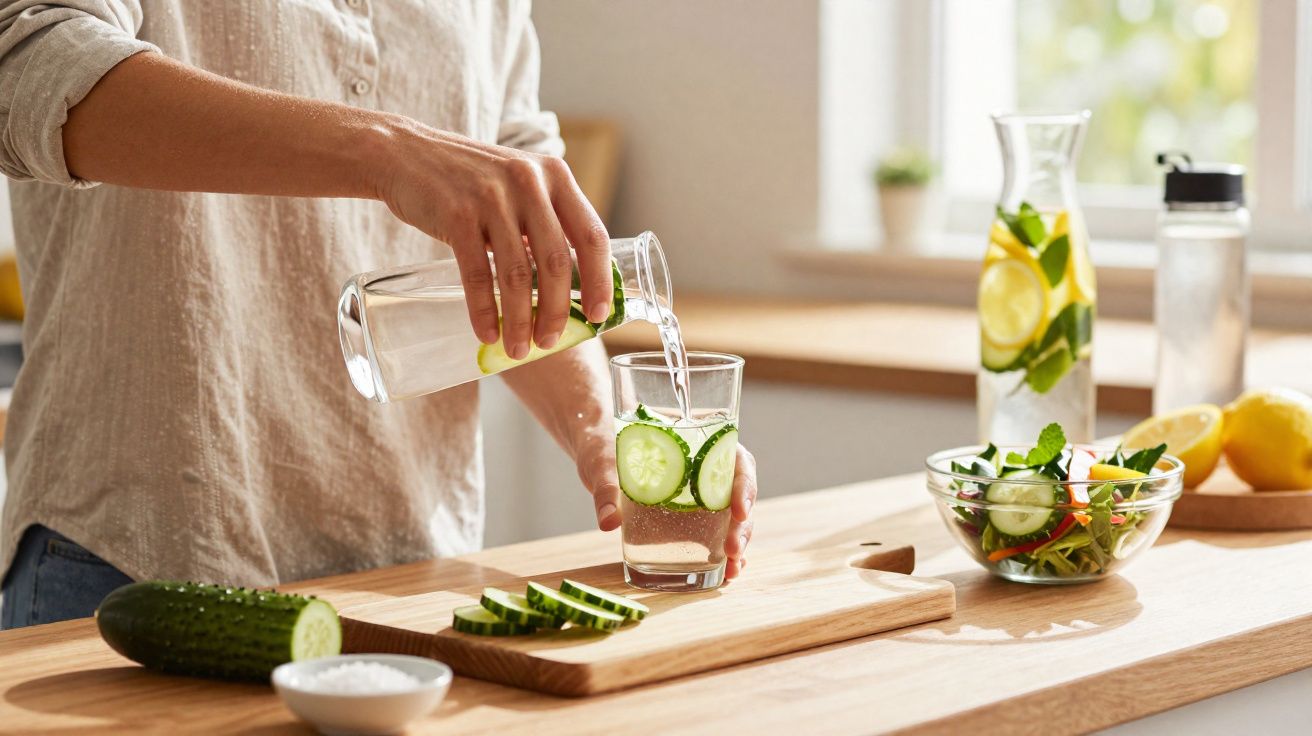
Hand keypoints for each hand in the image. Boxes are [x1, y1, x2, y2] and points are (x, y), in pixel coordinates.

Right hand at [368, 116, 611, 358]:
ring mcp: (492, 197)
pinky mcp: (456, 215)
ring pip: (517, 274)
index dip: (600, 281)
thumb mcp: (519, 184)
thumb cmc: (470, 180)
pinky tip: (487, 333)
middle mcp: (529, 182)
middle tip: (549, 342)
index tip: (599, 316)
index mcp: (555, 176)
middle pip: (556, 262)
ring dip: (520, 319)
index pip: (592, 236)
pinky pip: (477, 274)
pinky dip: (484, 310)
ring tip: (518, 348)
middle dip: (556, 311)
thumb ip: (546, 221)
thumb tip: (571, 286)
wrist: (406, 153)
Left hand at [578, 442, 758, 580]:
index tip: (739, 511)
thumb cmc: (602, 445)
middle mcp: (705, 470)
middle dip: (741, 526)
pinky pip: (711, 534)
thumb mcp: (602, 462)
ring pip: (730, 519)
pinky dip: (721, 554)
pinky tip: (725, 574)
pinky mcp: (685, 517)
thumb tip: (609, 522)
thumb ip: (606, 488)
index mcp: (698, 445)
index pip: (736, 461)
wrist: (596, 452)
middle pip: (737, 496)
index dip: (744, 487)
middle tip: (733, 551)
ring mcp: (697, 496)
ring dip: (736, 545)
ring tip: (733, 571)